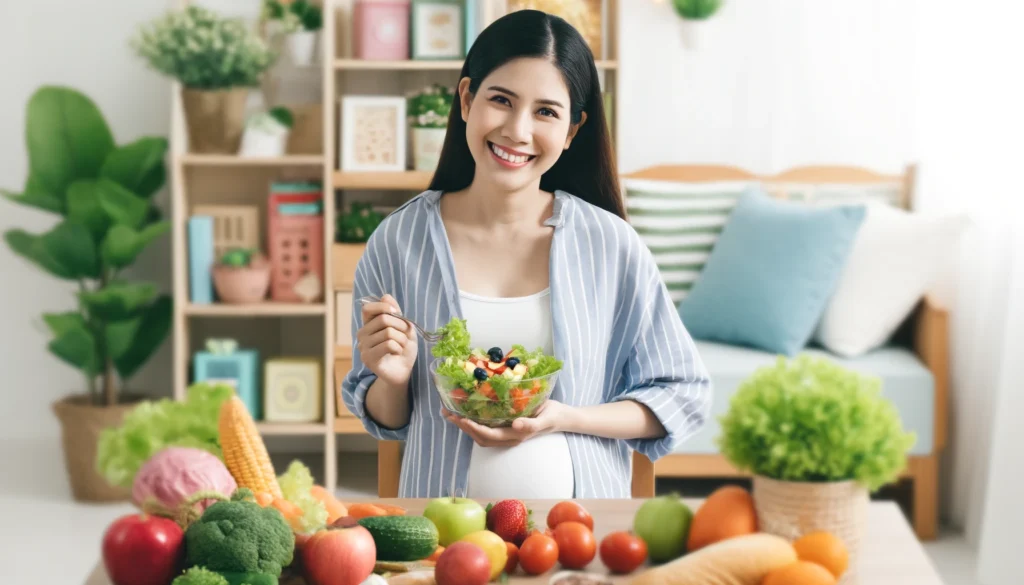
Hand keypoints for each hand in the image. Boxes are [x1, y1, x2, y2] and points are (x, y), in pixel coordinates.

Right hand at [356, 294, 416, 387]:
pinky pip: (388, 345)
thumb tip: (386, 296)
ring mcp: (363, 347)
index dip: (383, 307)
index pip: (367, 308)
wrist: (403, 370)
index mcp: (368, 324)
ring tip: (402, 346)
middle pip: (383, 319)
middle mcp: (362, 334)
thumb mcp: (404, 327)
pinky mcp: (368, 359)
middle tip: (405, 336)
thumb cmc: (403, 348)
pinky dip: (399, 348)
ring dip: (402, 339)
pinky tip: (397, 353)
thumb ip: (395, 312)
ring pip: (388, 333)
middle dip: (401, 325)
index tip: (397, 312)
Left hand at [442, 400, 573, 446]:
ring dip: (465, 426)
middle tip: (448, 413)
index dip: (474, 428)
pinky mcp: (505, 426)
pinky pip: (485, 428)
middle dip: (463, 427)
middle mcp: (508, 437)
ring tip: (450, 413)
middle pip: (480, 437)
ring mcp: (506, 433)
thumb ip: (532, 424)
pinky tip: (465, 411)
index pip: (490, 435)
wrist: (561, 417)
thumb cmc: (553, 415)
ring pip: (480, 434)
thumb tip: (515, 425)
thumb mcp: (546, 418)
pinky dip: (473, 422)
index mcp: (516, 435)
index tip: (462, 418)